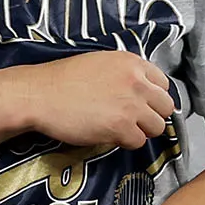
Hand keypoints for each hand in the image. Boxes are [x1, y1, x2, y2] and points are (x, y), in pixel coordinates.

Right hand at [9, 51, 175, 149]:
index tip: (140, 104)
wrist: (38, 94)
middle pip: (166, 107)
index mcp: (131, 62)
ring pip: (156, 127)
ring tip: (118, 127)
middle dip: (151, 115)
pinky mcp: (121, 126)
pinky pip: (138, 142)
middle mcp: (136, 81)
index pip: (163, 84)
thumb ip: (125, 74)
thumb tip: (142, 92)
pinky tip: (107, 133)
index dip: (152, 97)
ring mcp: (131, 105)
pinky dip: (125, 142)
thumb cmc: (61, 80)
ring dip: (140, 130)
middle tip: (131, 119)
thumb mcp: (99, 63)